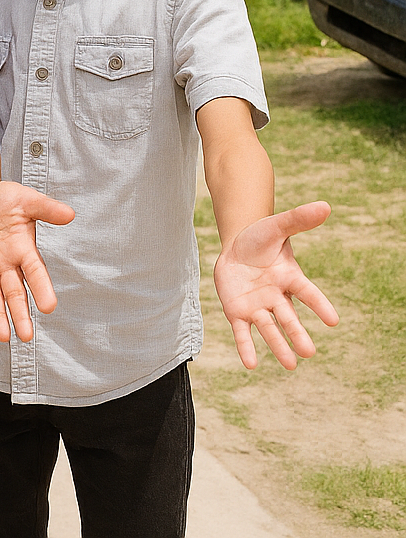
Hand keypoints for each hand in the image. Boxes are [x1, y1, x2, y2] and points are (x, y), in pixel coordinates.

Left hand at [0, 182, 74, 342]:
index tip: (49, 307)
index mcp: (24, 250)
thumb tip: (70, 214)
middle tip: (26, 336)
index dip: (42, 289)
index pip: (35, 273)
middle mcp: (8, 264)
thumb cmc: (3, 200)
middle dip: (20, 314)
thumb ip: (45, 208)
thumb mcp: (25, 200)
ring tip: (3, 338)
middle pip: (15, 293)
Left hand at [214, 201, 339, 369]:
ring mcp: (258, 306)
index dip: (319, 305)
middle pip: (289, 317)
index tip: (333, 321)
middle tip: (310, 352)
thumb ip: (298, 219)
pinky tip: (250, 364)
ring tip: (292, 365)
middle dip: (297, 333)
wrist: (237, 247)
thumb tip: (324, 205)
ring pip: (269, 327)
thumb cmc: (260, 238)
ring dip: (278, 345)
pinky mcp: (238, 312)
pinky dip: (246, 347)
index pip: (307, 293)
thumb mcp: (276, 226)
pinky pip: (243, 332)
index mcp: (289, 278)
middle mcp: (276, 296)